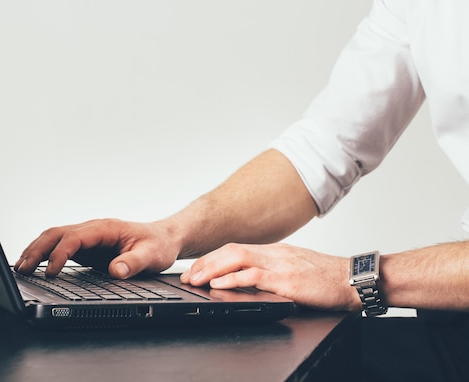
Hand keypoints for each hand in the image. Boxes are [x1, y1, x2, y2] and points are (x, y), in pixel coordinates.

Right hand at [15, 219, 179, 278]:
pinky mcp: (86, 247)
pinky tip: (34, 265)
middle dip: (36, 250)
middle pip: (56, 234)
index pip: (74, 238)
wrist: (164, 239)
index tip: (51, 273)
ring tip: (20, 268)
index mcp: (105, 228)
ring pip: (54, 238)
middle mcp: (93, 230)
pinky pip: (60, 247)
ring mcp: (88, 237)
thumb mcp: (151, 256)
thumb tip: (115, 270)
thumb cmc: (157, 245)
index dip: (60, 254)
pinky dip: (44, 254)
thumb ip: (132, 263)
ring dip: (35, 250)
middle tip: (22, 269)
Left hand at [180, 243, 360, 310]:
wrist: (355, 279)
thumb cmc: (329, 278)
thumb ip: (274, 271)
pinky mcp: (288, 280)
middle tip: (187, 275)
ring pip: (237, 259)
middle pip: (231, 251)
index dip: (212, 258)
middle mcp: (275, 254)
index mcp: (275, 251)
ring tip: (195, 279)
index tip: (196, 268)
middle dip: (205, 263)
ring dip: (212, 269)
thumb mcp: (296, 268)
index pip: (236, 249)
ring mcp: (281, 265)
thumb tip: (250, 279)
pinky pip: (254, 276)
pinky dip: (233, 279)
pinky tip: (219, 284)